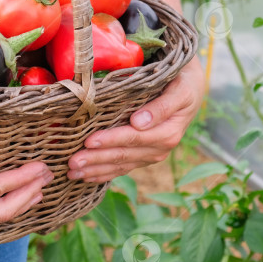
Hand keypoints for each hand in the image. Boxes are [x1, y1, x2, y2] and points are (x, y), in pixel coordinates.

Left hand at [67, 60, 204, 182]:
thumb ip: (161, 106)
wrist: (190, 89)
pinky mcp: (144, 156)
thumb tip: (139, 122)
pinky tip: (87, 177)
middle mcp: (160, 148)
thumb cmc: (182, 83)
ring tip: (72, 173)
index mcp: (167, 132)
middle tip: (72, 163)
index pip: (133, 137)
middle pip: (124, 155)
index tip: (89, 142)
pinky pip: (123, 167)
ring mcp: (151, 154)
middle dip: (96, 160)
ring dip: (96, 170)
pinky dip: (104, 173)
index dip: (110, 140)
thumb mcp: (179, 89)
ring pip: (120, 165)